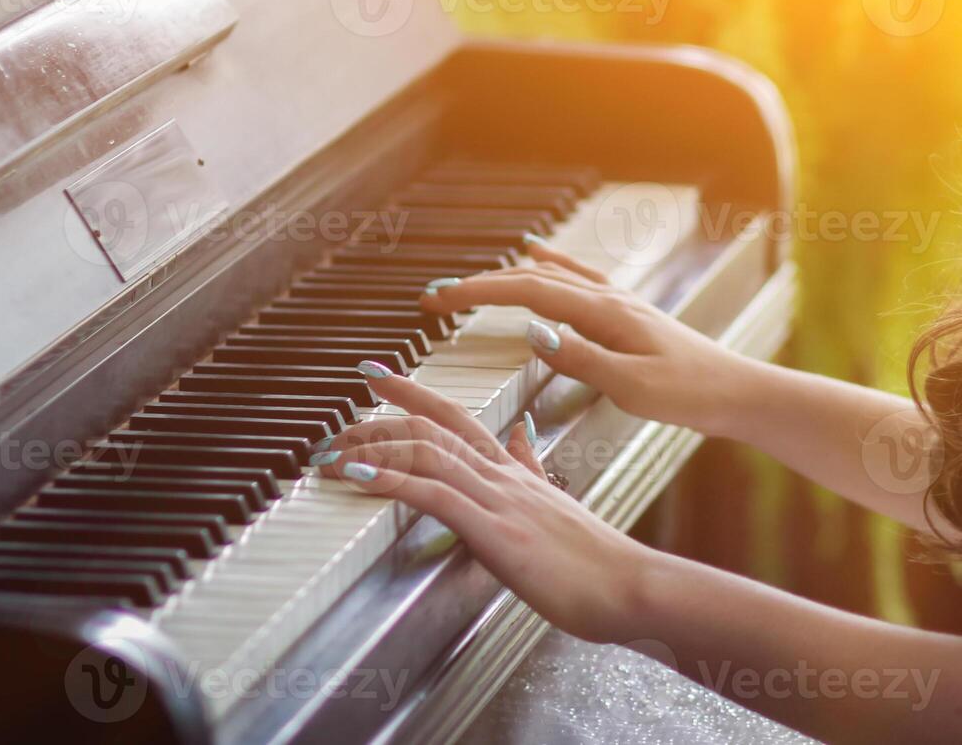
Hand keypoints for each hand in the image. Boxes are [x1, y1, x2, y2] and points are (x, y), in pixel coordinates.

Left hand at [315, 367, 654, 643]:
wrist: (631, 586)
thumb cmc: (598, 560)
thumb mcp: (557, 502)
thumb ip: (531, 467)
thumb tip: (520, 435)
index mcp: (515, 471)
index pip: (457, 418)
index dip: (414, 393)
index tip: (378, 375)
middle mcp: (503, 476)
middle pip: (434, 427)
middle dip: (380, 417)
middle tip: (337, 417)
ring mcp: (499, 500)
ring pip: (429, 452)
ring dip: (372, 447)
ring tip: (331, 452)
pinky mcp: (496, 531)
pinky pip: (435, 494)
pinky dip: (391, 479)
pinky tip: (357, 474)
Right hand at [419, 239, 767, 437]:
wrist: (737, 392)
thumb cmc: (690, 395)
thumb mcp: (632, 387)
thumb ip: (581, 359)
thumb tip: (531, 332)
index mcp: (604, 313)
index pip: (527, 293)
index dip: (477, 293)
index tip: (436, 300)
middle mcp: (608, 298)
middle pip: (531, 279)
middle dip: (479, 286)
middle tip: (434, 299)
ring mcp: (618, 301)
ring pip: (551, 276)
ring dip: (506, 276)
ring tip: (469, 281)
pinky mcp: (626, 312)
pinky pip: (577, 278)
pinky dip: (549, 264)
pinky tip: (537, 252)